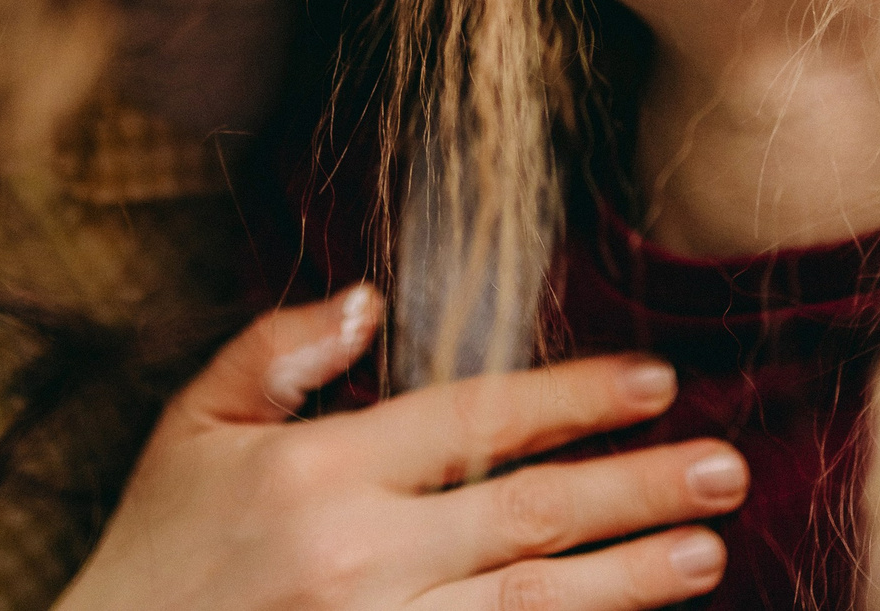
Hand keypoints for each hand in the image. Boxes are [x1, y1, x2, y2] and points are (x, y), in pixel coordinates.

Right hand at [56, 286, 747, 610]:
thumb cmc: (153, 554)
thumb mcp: (190, 430)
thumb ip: (276, 354)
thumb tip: (366, 298)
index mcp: (316, 471)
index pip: (474, 419)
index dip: (572, 398)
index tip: (654, 380)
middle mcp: (357, 558)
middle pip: (529, 514)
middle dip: (637, 487)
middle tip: (726, 466)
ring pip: (531, 606)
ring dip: (630, 581)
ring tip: (707, 553)